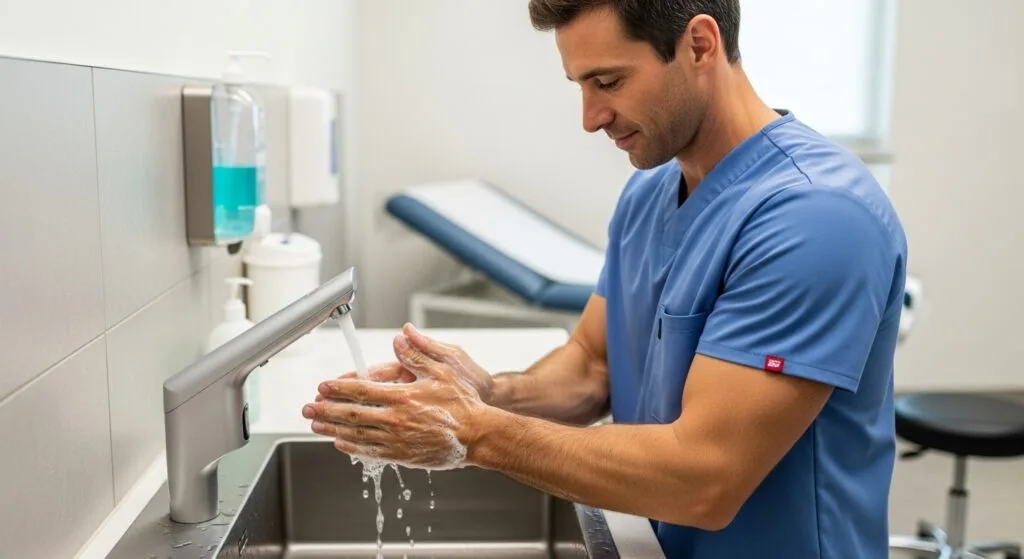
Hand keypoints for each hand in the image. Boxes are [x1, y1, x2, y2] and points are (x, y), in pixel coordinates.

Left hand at [301, 327, 493, 468]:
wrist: (479, 434)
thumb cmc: (464, 402)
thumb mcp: (444, 370)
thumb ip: (418, 354)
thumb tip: (400, 336)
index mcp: (404, 396)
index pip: (362, 390)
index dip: (339, 388)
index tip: (323, 386)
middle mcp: (397, 419)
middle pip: (353, 414)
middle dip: (327, 410)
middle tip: (307, 408)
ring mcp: (398, 440)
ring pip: (358, 435)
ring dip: (334, 429)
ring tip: (316, 425)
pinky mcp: (404, 455)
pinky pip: (372, 452)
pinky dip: (353, 447)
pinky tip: (341, 443)